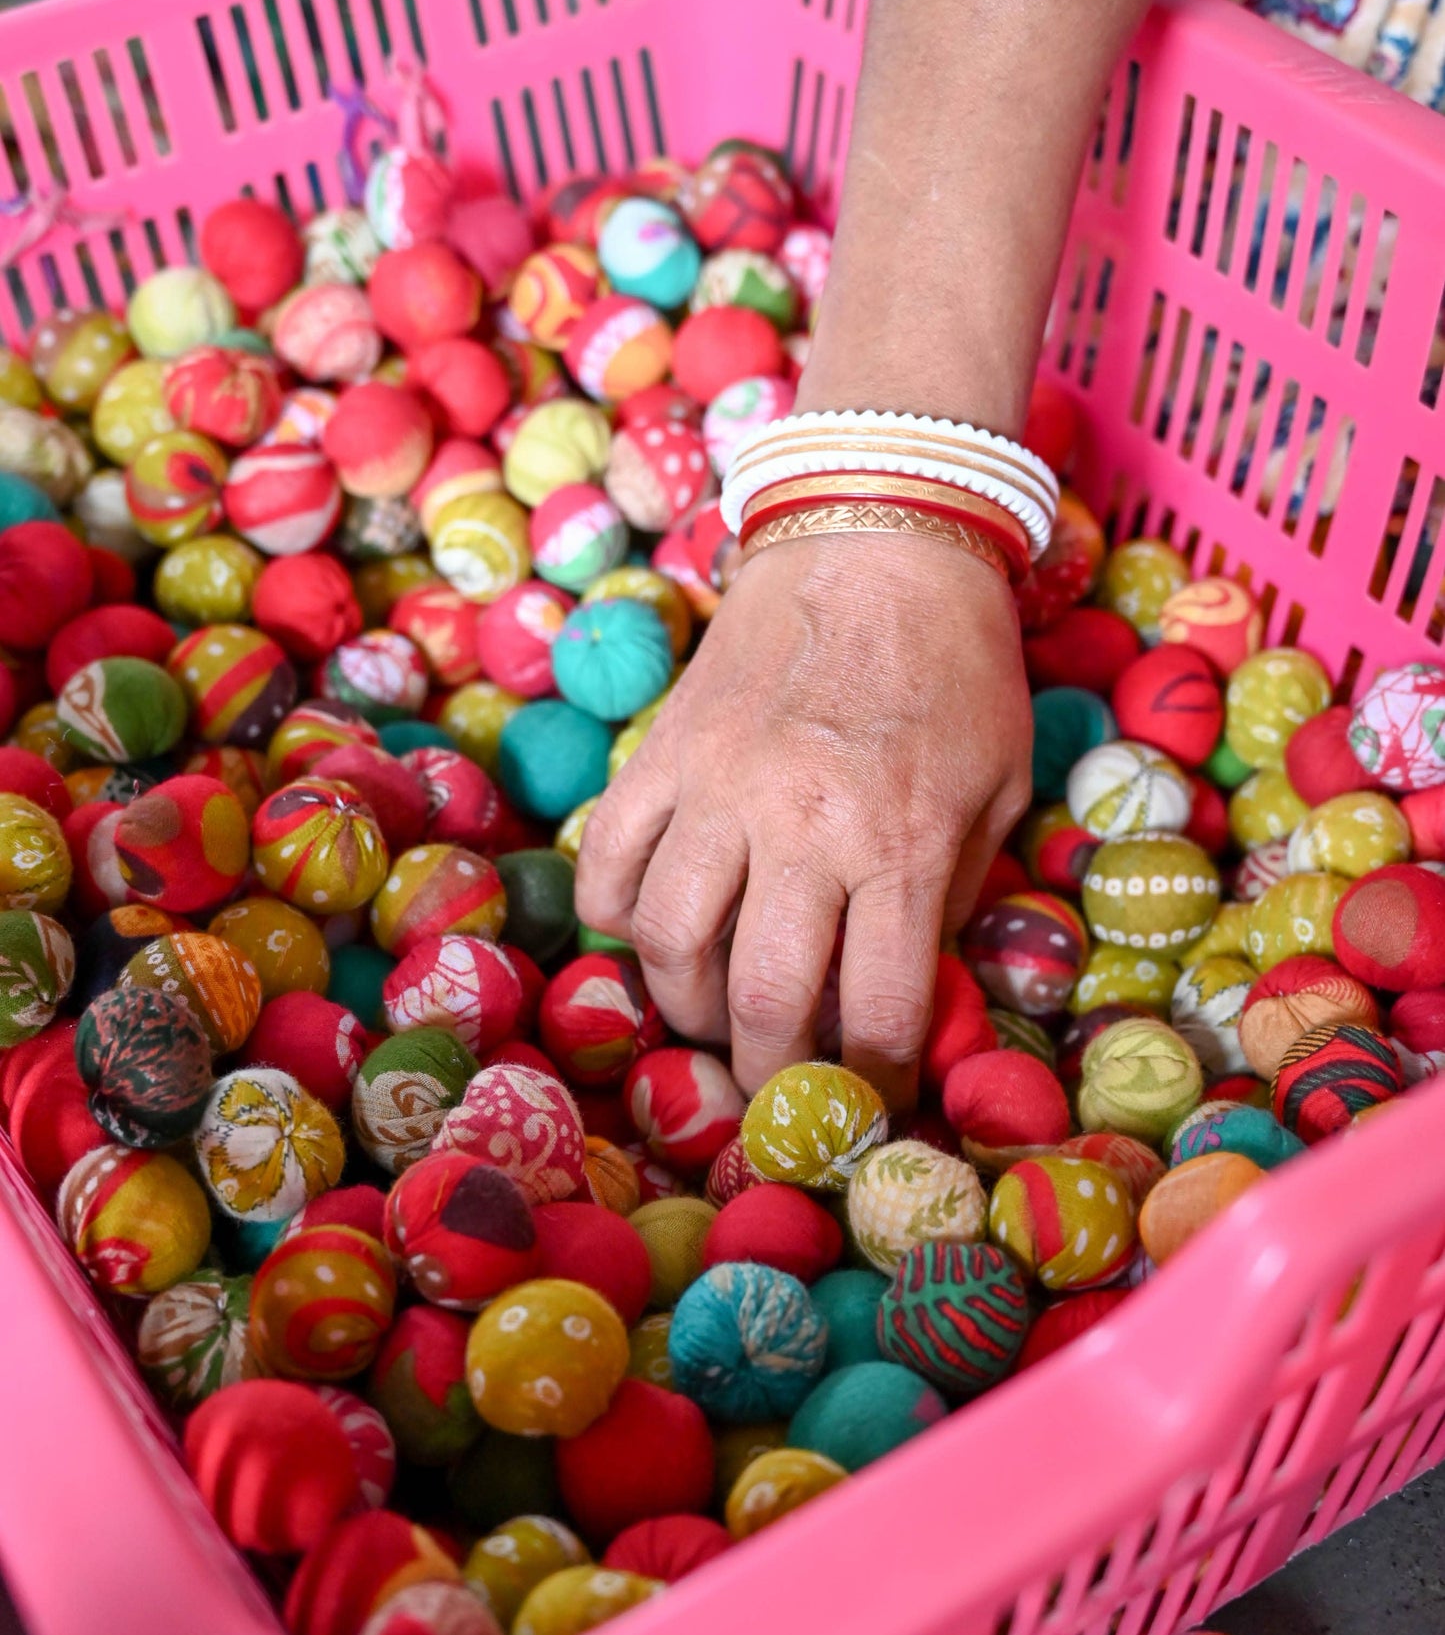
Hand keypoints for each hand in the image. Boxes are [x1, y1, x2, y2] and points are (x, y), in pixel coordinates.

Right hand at [575, 531, 1031, 1106]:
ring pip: (665, 942)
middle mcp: (802, 826)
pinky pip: (609, 860)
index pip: (876, 1013)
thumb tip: (900, 985)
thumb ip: (954, 893)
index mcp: (901, 844)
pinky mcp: (665, 750)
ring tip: (715, 1008)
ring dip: (686, 1004)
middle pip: (760, 1001)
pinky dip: (618, 916)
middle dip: (767, 1077)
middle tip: (776, 1091)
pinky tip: (652, 927)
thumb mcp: (1001, 786)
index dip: (871, 1084)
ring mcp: (719, 787)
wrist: (880, 532)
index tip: (868, 1101)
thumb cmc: (959, 665)